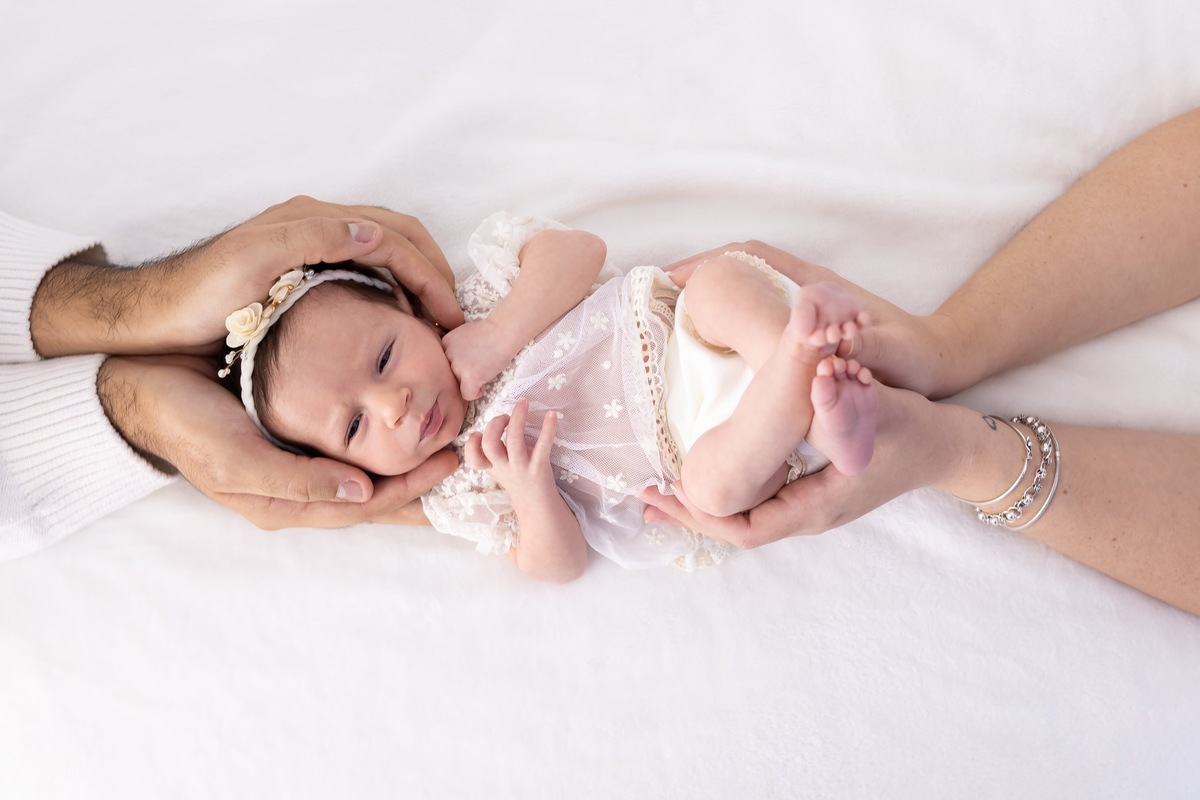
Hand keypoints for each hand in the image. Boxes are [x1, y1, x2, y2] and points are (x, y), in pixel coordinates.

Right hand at [98, 355, 457, 527]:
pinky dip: (378, 441)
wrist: (143, 389)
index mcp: (286, 503)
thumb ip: (298, 480)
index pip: (367, 505)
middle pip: (374, 495)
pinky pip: (348, 447)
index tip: (451, 464)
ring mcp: (295, 464)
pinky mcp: (291, 438)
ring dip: (404, 464)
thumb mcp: (237, 458)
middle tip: (465, 463)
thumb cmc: (187, 424)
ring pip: (365, 473)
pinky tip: (398, 425)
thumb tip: (362, 493)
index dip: (411, 489)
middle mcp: (297, 489)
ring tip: (444, 445)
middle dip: (419, 485)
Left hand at [155, 195, 464, 352]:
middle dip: (435, 275)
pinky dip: (396, 291)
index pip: (393, 237)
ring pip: (389, 252)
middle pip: (400, 237)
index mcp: (310, 220)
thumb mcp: (251, 264)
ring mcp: (312, 246)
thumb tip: (374, 233)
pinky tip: (399, 322)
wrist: (152, 319)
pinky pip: (369, 270)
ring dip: (420, 281)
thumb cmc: (197, 298)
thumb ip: (311, 239)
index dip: (429, 276)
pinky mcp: (306, 269)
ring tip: (437, 323)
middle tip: (456, 320)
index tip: (451, 319)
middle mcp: (316, 225)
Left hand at [441, 318, 516, 399]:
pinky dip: (476, 393)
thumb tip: (455, 366)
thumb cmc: (489, 332)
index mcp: (444, 344)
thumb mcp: (463, 335)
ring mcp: (457, 366)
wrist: (504, 331)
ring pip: (457, 386)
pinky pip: (467, 395)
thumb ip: (455, 350)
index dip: (459, 366)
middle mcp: (446, 355)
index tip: (472, 361)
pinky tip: (483, 384)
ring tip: (483, 373)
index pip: (445, 365)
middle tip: (479, 368)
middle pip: (450, 377)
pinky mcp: (469, 376)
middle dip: (463, 375)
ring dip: (469, 383)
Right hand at [463, 399, 557, 501]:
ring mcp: (522, 467)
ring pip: (514, 441)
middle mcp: (504, 467)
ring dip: (517, 418)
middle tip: (505, 417)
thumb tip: (487, 427)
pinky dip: (548, 429)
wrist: (537, 506)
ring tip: (523, 402)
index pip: (473, 458)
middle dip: (494, 424)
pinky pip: (543, 446)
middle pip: (490, 445)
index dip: (472, 444)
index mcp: (493, 466)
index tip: (479, 434)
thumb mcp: (498, 468)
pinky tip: (552, 414)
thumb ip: (490, 451)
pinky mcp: (540, 467)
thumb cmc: (517, 480)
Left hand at [639, 385, 949, 546]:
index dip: (697, 516)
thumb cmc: (915, 431)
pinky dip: (726, 492)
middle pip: (734, 529)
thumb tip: (815, 374)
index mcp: (815, 506)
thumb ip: (847, 396)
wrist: (950, 447)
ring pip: (745, 517)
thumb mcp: (880, 410)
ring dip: (704, 505)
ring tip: (662, 489)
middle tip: (643, 497)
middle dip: (689, 515)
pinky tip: (707, 473)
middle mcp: (808, 514)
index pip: (743, 529)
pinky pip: (759, 502)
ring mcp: (811, 506)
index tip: (660, 495)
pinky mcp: (814, 491)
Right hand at [664, 240, 956, 397]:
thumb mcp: (891, 354)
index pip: (751, 257)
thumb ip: (864, 347)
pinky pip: (758, 316)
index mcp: (815, 287)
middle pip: (739, 268)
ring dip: (711, 298)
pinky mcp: (807, 328)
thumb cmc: (913, 357)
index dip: (708, 261)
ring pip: (747, 291)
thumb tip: (832, 345)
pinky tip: (713, 348)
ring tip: (672, 323)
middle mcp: (805, 290)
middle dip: (698, 277)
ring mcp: (805, 307)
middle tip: (658, 301)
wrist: (940, 361)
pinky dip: (730, 321)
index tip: (672, 278)